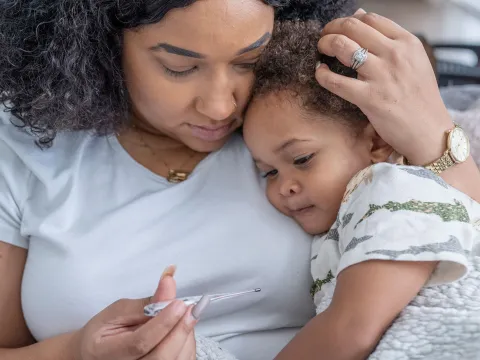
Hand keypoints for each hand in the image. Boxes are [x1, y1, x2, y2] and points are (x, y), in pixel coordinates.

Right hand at [75, 266, 197, 359]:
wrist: (96, 355)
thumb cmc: (105, 332)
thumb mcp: (118, 311)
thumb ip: (145, 303)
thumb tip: (168, 281)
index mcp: (108, 352)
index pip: (140, 342)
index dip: (163, 323)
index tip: (178, 303)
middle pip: (161, 356)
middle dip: (180, 330)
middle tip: (190, 308)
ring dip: (185, 335)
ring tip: (183, 315)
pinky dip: (187, 344)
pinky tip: (182, 329)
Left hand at [316, 9, 452, 164]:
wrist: (429, 131)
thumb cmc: (419, 97)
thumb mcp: (413, 61)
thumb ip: (389, 39)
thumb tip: (359, 16)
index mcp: (407, 43)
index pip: (370, 19)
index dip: (348, 20)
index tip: (338, 28)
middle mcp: (394, 55)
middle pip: (352, 27)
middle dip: (331, 29)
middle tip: (324, 38)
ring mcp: (381, 76)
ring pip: (342, 47)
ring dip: (325, 45)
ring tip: (321, 50)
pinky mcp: (369, 98)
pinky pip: (336, 82)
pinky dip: (322, 75)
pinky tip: (321, 73)